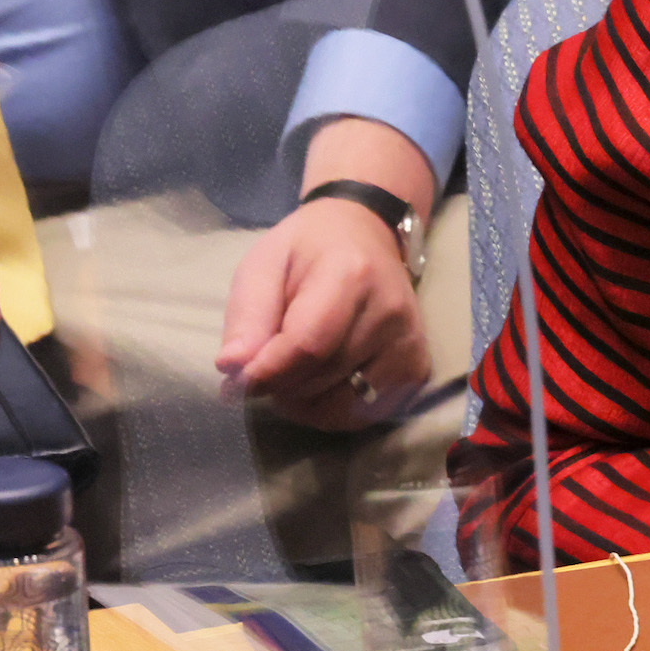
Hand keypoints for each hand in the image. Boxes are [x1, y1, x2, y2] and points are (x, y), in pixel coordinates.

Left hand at [216, 199, 427, 428]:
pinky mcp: (417, 367)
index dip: (268, 373)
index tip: (237, 382)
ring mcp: (409, 343)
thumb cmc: (307, 250)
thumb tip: (232, 368)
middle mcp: (389, 312)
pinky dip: (334, 411)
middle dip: (280, 387)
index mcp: (350, 275)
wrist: (367, 237)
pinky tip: (321, 387)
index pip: (308, 345)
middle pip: (323, 377)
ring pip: (344, 405)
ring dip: (306, 405)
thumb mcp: (263, 266)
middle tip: (263, 371)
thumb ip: (248, 315)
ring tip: (292, 378)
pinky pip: (367, 413)